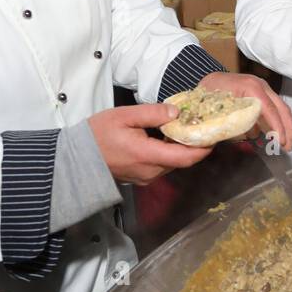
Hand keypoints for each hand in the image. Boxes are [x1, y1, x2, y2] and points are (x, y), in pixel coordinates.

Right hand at [88, 104, 213, 185]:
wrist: (77, 158)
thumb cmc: (98, 134)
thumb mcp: (124, 116)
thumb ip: (152, 113)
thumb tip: (176, 112)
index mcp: (147, 155)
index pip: (186, 157)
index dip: (203, 148)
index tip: (214, 134)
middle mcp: (150, 171)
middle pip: (182, 161)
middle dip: (194, 145)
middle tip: (201, 126)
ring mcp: (145, 177)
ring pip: (173, 164)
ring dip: (181, 149)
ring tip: (184, 129)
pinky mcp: (141, 178)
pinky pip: (162, 166)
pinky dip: (169, 154)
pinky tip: (166, 138)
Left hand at [199, 71, 291, 151]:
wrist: (210, 79)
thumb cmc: (209, 92)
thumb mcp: (211, 109)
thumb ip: (219, 127)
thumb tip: (216, 148)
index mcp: (250, 87)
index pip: (268, 108)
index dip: (276, 126)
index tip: (280, 142)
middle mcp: (260, 86)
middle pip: (281, 108)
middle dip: (287, 129)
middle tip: (286, 147)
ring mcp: (264, 89)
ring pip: (281, 109)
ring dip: (284, 128)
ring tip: (283, 145)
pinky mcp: (263, 95)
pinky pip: (275, 110)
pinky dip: (277, 124)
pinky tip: (273, 138)